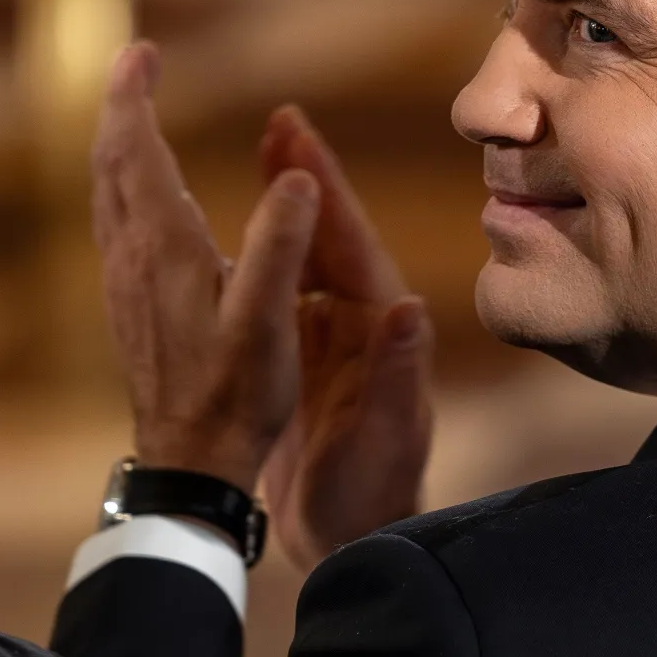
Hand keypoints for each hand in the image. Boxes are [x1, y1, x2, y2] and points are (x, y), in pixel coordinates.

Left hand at [91, 43, 432, 569]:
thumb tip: (297, 180)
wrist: (189, 463)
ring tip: (134, 115)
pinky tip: (140, 198)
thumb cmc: (236, 395)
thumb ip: (280, 247)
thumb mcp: (267, 321)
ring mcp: (124, 284)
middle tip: (135, 64)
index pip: (133, 150)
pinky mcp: (129, 308)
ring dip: (116, 146)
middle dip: (119, 106)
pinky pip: (115, 225)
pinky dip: (123, 187)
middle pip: (108, 163)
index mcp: (164, 247)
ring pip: (106, 194)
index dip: (132, 95)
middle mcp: (133, 257)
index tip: (141, 50)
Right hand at [256, 105, 432, 570]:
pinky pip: (287, 290)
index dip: (324, 185)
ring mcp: (336, 337)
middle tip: (281, 117)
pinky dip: (270, 253)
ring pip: (309, 255)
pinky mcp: (310, 358)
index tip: (296, 131)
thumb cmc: (378, 494)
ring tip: (268, 148)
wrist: (360, 539)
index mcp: (381, 327)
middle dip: (307, 175)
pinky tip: (244, 233)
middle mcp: (363, 321)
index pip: (352, 242)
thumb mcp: (390, 436)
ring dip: (291, 203)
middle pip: (332, 234)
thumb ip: (400, 375)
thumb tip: (412, 311)